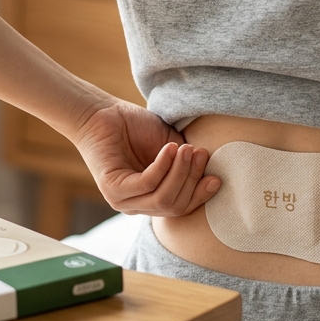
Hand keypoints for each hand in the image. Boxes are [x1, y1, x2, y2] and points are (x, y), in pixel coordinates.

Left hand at [72, 101, 220, 215]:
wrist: (102, 113)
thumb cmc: (135, 127)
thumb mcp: (169, 145)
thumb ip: (186, 161)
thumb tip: (210, 171)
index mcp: (151, 198)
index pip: (181, 207)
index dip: (200, 194)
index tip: (216, 177)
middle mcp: (137, 205)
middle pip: (174, 205)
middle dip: (192, 180)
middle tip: (200, 153)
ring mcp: (123, 201)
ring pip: (162, 198)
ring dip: (180, 172)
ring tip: (186, 149)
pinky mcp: (113, 190)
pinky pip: (146, 184)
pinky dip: (162, 167)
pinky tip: (169, 149)